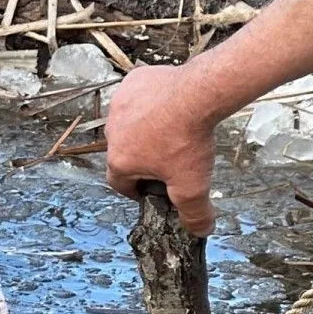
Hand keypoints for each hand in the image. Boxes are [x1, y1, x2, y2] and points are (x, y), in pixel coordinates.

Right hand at [105, 63, 220, 235]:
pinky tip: (171, 104)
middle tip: (170, 158)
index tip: (152, 190)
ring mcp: (119, 105)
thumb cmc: (188, 141)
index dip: (136, 190)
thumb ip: (194, 214)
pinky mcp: (132, 83)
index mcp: (120, 161)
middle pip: (124, 152)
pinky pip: (138, 97)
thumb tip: (200, 231)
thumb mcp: (193, 187)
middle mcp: (112, 133)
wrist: (197, 93)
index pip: (119, 184)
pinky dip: (150, 102)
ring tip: (172, 129)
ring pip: (130, 123)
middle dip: (143, 158)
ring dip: (145, 129)